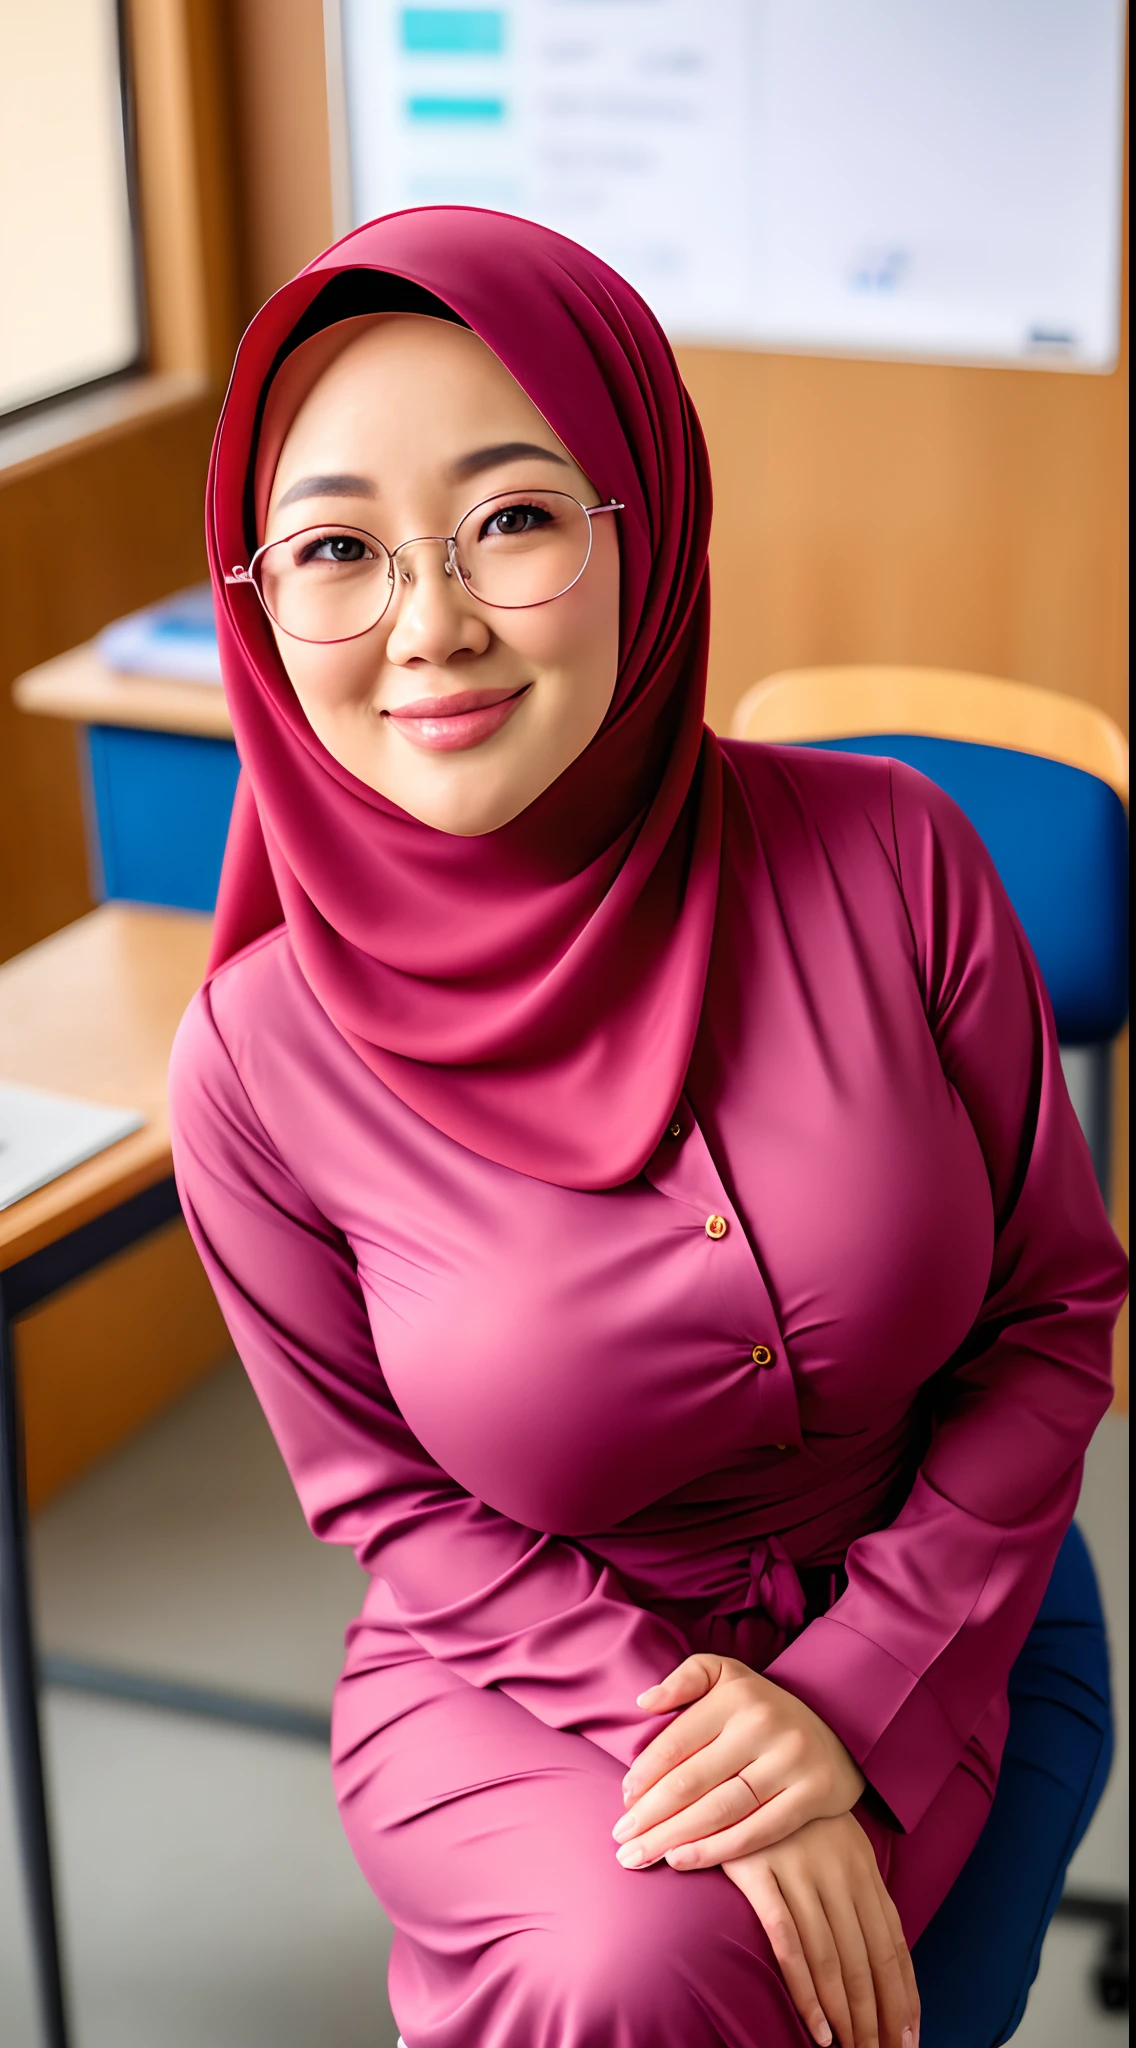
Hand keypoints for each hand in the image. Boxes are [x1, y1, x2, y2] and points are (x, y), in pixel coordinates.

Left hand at [613, 1653, 864, 1868]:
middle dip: (650, 1815)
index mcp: (735, 1694)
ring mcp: (791, 1759)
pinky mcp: (814, 1793)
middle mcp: (763, 1724)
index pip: (677, 1741)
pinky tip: (683, 1860)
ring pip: (721, 1809)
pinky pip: (759, 1831)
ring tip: (641, 1856)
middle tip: (620, 1840)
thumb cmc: (762, 1707)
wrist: (839, 1726)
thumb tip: (644, 1702)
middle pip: (693, 1780)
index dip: (644, 1774)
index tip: (622, 1801)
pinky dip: (718, 1850)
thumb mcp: (726, 1675)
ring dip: (674, 1838)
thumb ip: (685, 1679)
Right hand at [725, 1814, 919, 2047]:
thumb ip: (858, 1894)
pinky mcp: (760, 1871)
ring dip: (847, 2014)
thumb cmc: (790, 1818)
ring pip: (833, 1958)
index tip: (910, 2038)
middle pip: (867, 1958)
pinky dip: (806, 1990)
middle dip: (878, 2016)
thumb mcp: (836, 1847)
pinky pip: (789, 1941)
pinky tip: (818, 2025)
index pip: (892, 1945)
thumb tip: (885, 1955)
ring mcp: (800, 1869)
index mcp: (862, 1867)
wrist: (739, 1766)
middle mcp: (838, 1870)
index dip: (904, 1996)